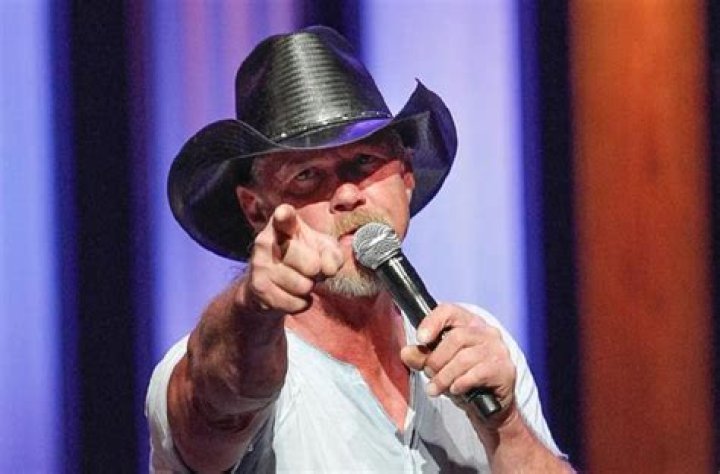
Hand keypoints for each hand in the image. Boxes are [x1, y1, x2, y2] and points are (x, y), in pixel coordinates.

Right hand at [242, 204, 344, 313]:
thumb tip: (328, 268)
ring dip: (307, 288)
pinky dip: (301, 303)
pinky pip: (295, 303)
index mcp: (282, 225)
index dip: (284, 215)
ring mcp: (260, 264)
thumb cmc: (302, 259)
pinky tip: (292, 294)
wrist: (267, 286)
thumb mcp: (322, 250)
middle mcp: (266, 241)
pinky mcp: (258, 288)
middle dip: (317, 272)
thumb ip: (333, 254)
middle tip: (310, 269)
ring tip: (298, 280)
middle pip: (311, 264)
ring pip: (303, 286)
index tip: (282, 214)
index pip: (284, 217)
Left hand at [400, 304, 516, 425]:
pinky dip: (460, 383)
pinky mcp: (504, 370)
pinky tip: (455, 390)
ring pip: (464, 358)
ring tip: (435, 388)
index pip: (450, 310)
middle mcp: (486, 332)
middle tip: (429, 374)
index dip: (432, 322)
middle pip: (455, 337)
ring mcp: (498, 350)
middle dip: (436, 359)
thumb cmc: (463, 380)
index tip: (420, 339)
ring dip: (444, 376)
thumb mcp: (438, 367)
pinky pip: (476, 374)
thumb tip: (406, 352)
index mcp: (469, 323)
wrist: (490, 408)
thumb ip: (422, 358)